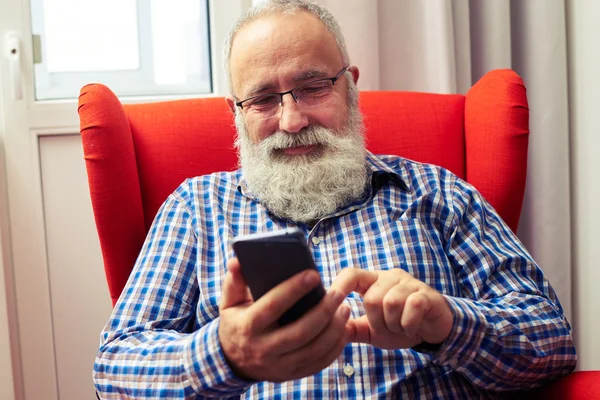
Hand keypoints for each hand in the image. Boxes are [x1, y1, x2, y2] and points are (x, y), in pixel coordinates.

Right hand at [218, 258, 350, 381]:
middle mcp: (263, 350)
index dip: (293, 290)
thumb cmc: (237, 322)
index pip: (272, 306)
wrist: (233, 361)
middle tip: (338, 293)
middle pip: (299, 332)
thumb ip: (234, 281)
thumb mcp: (230, 302)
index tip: (313, 274)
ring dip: (334, 329)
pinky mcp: (292, 374)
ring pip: (313, 349)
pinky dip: (335, 347)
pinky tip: (344, 329)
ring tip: (345, 308)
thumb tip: (237, 261)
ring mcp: (279, 366)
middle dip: (323, 311)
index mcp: (247, 327)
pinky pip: (319, 363)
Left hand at [331, 268, 452, 349]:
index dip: (340, 286)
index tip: (331, 301)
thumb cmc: (401, 326)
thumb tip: (330, 330)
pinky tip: (412, 327)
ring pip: (390, 304)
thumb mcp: (373, 331)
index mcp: (373, 282)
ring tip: (402, 326)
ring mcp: (409, 283)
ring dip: (395, 325)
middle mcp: (390, 277)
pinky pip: (411, 308)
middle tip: (390, 327)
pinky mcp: (426, 294)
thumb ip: (353, 329)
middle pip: (371, 299)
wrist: (433, 330)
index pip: (351, 274)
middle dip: (378, 322)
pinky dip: (409, 325)